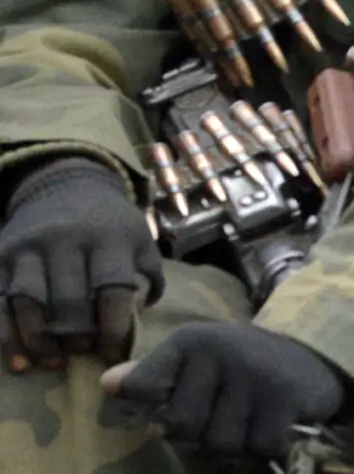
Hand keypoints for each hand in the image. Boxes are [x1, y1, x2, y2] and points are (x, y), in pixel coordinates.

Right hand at [0, 158, 160, 369]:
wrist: (66, 186)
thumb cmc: (110, 226)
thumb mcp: (139, 242)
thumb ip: (145, 279)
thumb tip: (135, 322)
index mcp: (109, 237)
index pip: (112, 289)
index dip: (114, 328)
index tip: (115, 353)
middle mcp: (66, 239)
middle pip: (67, 299)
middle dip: (75, 336)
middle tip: (82, 354)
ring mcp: (29, 247)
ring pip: (28, 302)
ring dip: (38, 341)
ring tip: (52, 362)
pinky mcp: (0, 257)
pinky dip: (5, 336)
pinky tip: (18, 362)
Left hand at [103, 323, 345, 461]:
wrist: (316, 353)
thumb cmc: (242, 365)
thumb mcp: (196, 361)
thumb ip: (151, 376)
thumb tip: (107, 385)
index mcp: (191, 341)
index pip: (143, 389)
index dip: (158, 406)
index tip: (183, 396)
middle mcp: (220, 350)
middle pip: (182, 427)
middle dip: (203, 431)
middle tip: (226, 412)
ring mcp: (253, 372)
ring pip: (219, 443)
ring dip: (236, 443)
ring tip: (249, 420)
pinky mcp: (283, 395)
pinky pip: (257, 447)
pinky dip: (265, 445)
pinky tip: (273, 424)